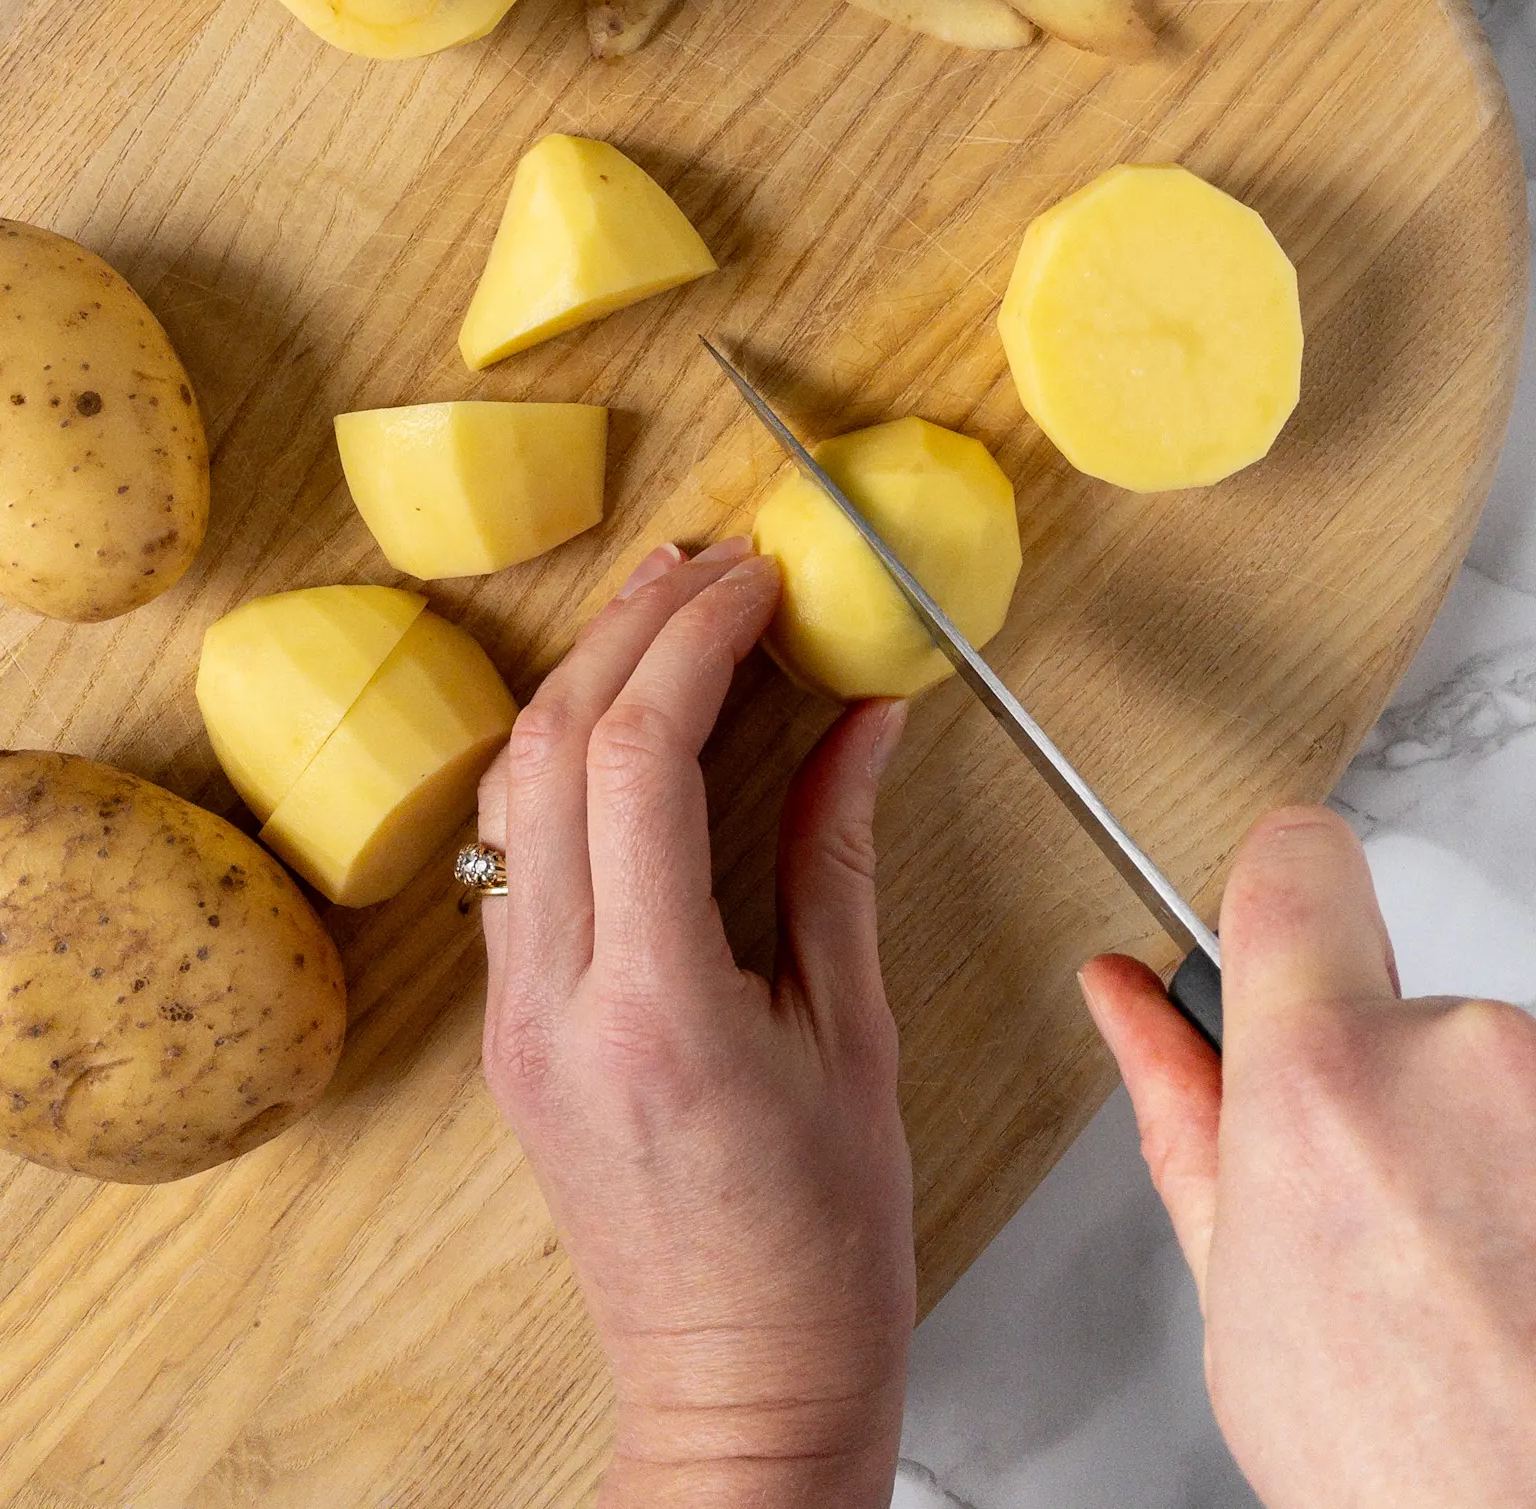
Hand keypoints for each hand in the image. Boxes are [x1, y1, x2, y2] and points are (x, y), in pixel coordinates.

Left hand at [476, 537, 914, 1508]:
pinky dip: (565, 760)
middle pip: (554, 750)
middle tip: (709, 566)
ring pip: (513, 791)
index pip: (640, 761)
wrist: (735, 1389)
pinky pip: (513, 854)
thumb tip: (860, 720)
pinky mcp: (508, 1027)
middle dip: (632, 629)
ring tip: (666, 612)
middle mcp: (554, 1002)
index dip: (696, 642)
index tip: (756, 581)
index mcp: (656, 1007)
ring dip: (586, 683)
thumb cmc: (818, 1248)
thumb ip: (838, 857)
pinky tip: (623, 721)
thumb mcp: (853, 1037)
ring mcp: (512, 1016)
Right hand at [1081, 806, 1535, 1508]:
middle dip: (1372, 1078)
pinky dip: (1527, 1172)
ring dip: (1464, 1138)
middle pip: (1390, 993)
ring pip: (1482, 1064)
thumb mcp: (1235, 1295)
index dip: (1270, 893)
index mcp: (1319, 1077)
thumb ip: (1182, 1112)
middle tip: (1375, 1219)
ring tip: (1461, 1276)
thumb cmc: (1406, 1468)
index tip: (1270, 928)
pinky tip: (1518, 1275)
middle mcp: (1459, 1050)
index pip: (1292, 860)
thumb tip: (1128, 1006)